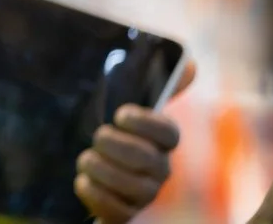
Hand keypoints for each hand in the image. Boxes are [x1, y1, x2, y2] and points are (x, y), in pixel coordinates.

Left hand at [74, 62, 195, 222]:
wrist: (93, 168)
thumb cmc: (114, 132)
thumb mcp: (126, 104)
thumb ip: (154, 84)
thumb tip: (189, 63)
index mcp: (161, 141)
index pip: (168, 132)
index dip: (146, 123)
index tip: (121, 114)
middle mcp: (159, 168)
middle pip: (148, 161)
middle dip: (118, 146)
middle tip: (98, 136)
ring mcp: (143, 193)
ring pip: (133, 187)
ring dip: (103, 170)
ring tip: (86, 159)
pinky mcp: (125, 213)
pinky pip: (117, 212)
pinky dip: (96, 195)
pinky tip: (82, 181)